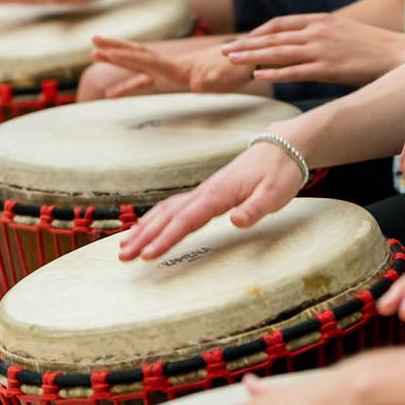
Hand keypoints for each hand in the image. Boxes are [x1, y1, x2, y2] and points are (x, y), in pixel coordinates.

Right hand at [93, 37, 252, 95]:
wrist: (246, 61)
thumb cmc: (237, 71)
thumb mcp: (225, 77)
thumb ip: (212, 79)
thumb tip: (199, 83)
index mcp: (179, 68)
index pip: (148, 60)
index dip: (128, 57)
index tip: (108, 52)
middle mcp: (171, 66)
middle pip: (138, 55)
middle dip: (116, 50)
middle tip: (93, 43)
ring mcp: (171, 71)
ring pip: (139, 64)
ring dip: (118, 59)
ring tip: (94, 54)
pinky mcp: (175, 78)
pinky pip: (146, 81)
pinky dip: (129, 85)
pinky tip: (114, 94)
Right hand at [118, 137, 303, 259]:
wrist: (282, 148)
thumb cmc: (279, 173)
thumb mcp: (275, 194)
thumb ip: (254, 209)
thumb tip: (236, 222)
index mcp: (218, 194)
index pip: (186, 220)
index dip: (166, 239)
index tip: (148, 255)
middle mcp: (205, 192)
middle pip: (168, 216)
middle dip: (144, 236)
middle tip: (123, 256)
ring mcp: (204, 192)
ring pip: (166, 210)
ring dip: (144, 228)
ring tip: (124, 246)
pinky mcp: (207, 193)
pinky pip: (174, 207)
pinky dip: (156, 218)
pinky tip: (145, 228)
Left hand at [222, 14, 404, 87]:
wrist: (398, 54)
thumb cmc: (374, 47)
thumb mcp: (345, 32)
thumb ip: (323, 36)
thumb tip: (306, 46)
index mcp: (321, 20)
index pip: (280, 23)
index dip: (259, 32)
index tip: (244, 40)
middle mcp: (317, 31)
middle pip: (273, 37)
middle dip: (247, 44)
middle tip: (224, 51)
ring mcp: (322, 49)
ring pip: (278, 52)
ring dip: (252, 56)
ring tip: (232, 61)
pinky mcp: (329, 68)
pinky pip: (295, 71)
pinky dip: (274, 73)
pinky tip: (258, 76)